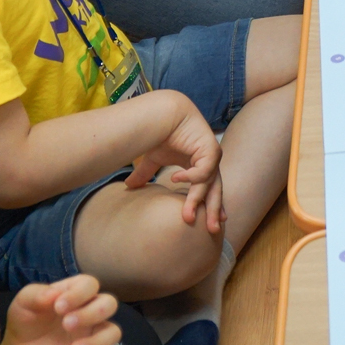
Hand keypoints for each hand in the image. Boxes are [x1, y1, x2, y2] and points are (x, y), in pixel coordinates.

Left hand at [5, 275, 121, 344]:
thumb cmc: (26, 321)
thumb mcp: (23, 304)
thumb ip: (36, 295)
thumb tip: (54, 294)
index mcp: (76, 292)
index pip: (89, 284)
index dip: (78, 293)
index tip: (58, 307)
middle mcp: (90, 311)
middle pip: (109, 304)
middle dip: (91, 313)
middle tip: (66, 325)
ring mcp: (94, 335)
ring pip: (113, 332)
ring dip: (98, 341)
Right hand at [124, 90, 224, 233]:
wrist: (164, 113)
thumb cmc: (160, 133)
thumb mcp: (153, 159)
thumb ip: (146, 174)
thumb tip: (128, 188)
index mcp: (197, 165)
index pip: (208, 188)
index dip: (209, 204)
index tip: (209, 224)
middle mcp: (207, 162)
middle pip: (215, 190)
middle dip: (214, 210)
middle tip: (213, 231)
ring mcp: (211, 156)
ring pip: (210, 184)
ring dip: (198, 200)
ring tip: (187, 217)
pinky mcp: (210, 149)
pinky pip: (205, 169)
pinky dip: (193, 177)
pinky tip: (176, 179)